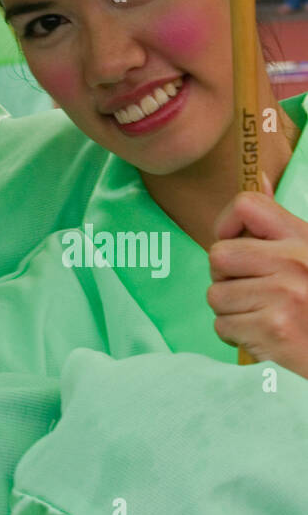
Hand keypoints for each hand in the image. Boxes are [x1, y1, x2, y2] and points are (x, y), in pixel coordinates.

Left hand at [208, 187, 307, 376]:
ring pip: (216, 296)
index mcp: (302, 239)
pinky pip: (223, 327)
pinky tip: (262, 336)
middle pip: (218, 255)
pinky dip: (237, 336)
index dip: (227, 224)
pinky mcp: (274, 330)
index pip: (246, 205)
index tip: (235, 243)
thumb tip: (259, 178)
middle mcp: (294, 262)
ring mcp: (284, 296)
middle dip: (224, 277)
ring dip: (231, 311)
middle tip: (248, 290)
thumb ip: (280, 223)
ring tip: (260, 315)